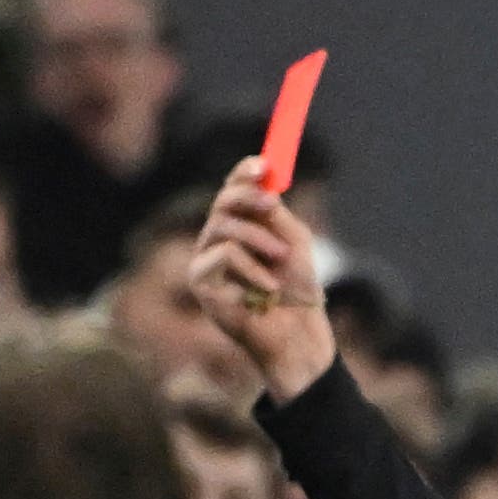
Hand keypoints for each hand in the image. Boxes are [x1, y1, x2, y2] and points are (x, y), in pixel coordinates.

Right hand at [187, 165, 339, 399]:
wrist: (297, 333)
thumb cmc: (297, 290)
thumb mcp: (294, 244)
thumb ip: (277, 214)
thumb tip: (265, 183)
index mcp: (241, 225)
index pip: (233, 189)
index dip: (244, 173)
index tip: (263, 165)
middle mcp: (218, 238)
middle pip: (222, 201)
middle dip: (247, 196)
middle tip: (272, 202)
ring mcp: (206, 258)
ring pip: (222, 225)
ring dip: (259, 238)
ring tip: (282, 257)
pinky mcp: (200, 280)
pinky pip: (224, 255)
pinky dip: (252, 268)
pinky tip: (269, 287)